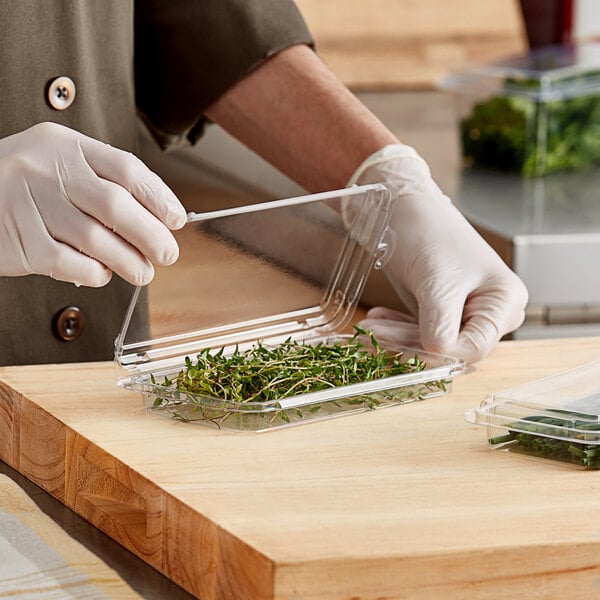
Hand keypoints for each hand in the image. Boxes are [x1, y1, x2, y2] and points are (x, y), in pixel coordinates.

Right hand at [0, 122, 186, 286]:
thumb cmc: (26, 185)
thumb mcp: (61, 164)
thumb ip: (104, 182)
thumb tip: (160, 219)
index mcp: (64, 146)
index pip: (125, 168)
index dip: (159, 197)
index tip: (177, 219)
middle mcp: (44, 170)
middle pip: (115, 205)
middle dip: (151, 235)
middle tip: (167, 254)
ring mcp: (27, 204)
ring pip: (95, 239)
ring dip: (129, 262)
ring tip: (142, 272)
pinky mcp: (17, 241)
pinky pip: (68, 263)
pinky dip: (95, 273)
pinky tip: (102, 273)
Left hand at [350, 144, 527, 363]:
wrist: (401, 206)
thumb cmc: (426, 231)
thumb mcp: (435, 279)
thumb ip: (440, 321)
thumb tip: (437, 354)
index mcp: (503, 301)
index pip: (475, 347)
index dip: (439, 354)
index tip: (403, 348)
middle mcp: (490, 310)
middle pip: (451, 348)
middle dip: (408, 344)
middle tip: (372, 336)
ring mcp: (464, 312)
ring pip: (430, 344)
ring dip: (397, 338)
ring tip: (368, 328)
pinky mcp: (440, 310)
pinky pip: (419, 332)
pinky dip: (396, 330)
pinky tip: (377, 320)